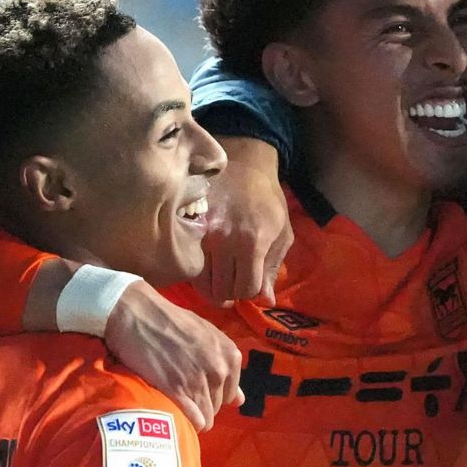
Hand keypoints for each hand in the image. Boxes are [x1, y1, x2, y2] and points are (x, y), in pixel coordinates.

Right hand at [104, 280, 242, 431]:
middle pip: (217, 405)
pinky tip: (177, 415)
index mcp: (230, 355)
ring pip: (206, 416)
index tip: (197, 389)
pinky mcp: (177, 390)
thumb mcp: (206, 336)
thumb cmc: (170, 322)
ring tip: (177, 404)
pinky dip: (188, 422)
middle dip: (202, 403)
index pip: (230, 393)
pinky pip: (194, 420)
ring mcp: (199, 381)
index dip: (212, 393)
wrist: (137, 314)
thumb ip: (224, 366)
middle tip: (182, 394)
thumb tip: (240, 401)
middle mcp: (219, 369)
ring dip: (193, 415)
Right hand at [196, 137, 292, 306]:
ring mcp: (199, 233)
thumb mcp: (282, 233)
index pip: (245, 289)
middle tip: (234, 280)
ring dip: (212, 284)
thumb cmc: (266, 200)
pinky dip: (196, 270)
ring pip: (200, 282)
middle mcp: (222, 240)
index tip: (250, 282)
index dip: (249, 292)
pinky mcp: (184, 227)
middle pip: (221, 291)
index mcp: (251, 242)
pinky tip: (205, 262)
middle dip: (230, 292)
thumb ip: (273, 268)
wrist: (241, 165)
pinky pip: (186, 263)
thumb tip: (265, 301)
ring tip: (220, 273)